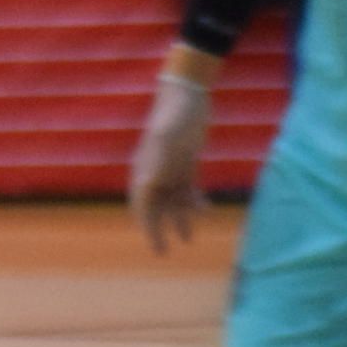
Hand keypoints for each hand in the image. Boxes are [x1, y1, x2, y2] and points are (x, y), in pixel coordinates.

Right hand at [128, 82, 213, 253]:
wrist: (188, 95)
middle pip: (154, 207)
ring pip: (172, 200)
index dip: (147, 226)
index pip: (142, 205)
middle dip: (157, 229)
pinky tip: (205, 210)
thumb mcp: (167, 138)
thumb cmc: (175, 115)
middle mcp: (155, 171)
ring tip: (188, 239)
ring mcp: (170, 166)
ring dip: (178, 218)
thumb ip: (158, 161)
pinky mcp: (185, 161)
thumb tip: (147, 185)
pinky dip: (194, 201)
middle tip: (163, 252)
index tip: (155, 246)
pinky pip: (187, 187)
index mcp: (145, 168)